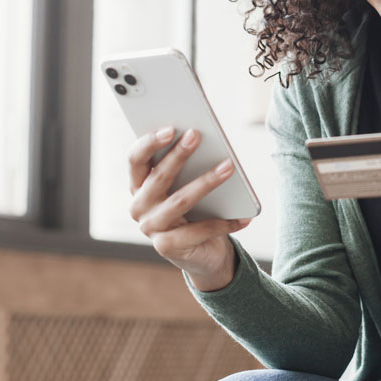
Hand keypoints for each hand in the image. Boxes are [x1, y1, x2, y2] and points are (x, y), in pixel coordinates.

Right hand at [127, 127, 252, 290]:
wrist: (201, 252)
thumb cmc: (196, 209)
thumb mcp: (188, 184)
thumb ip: (188, 165)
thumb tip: (202, 138)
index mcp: (138, 185)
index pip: (135, 160)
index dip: (149, 143)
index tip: (170, 128)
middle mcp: (139, 206)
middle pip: (158, 177)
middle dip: (178, 154)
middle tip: (196, 135)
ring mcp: (151, 228)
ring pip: (179, 201)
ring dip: (206, 182)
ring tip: (229, 167)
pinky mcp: (166, 247)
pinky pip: (200, 230)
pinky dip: (225, 222)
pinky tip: (245, 216)